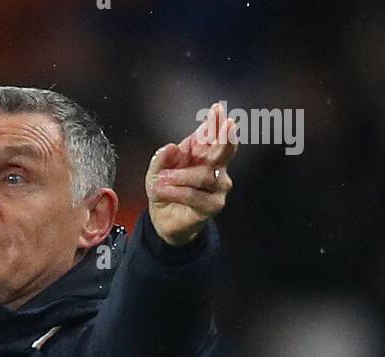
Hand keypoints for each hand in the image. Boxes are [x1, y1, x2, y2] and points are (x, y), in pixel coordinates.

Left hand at [146, 100, 236, 246]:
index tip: (217, 108)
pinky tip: (163, 189)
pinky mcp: (213, 205)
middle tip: (228, 124)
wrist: (163, 219)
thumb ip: (162, 158)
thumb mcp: (156, 170)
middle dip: (225, 137)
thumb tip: (173, 147)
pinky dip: (176, 192)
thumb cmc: (165, 189)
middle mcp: (215, 167)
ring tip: (161, 179)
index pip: (213, 135)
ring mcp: (218, 187)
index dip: (216, 123)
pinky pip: (194, 195)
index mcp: (203, 153)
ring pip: (204, 176)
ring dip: (180, 176)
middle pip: (224, 150)